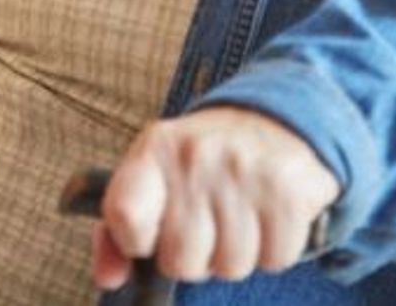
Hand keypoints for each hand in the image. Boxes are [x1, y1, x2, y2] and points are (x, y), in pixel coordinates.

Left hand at [92, 106, 339, 290]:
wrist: (273, 116)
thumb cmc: (202, 162)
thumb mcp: (153, 176)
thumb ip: (119, 230)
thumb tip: (108, 279)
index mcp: (155, 150)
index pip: (124, 215)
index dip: (135, 241)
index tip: (151, 231)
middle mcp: (197, 155)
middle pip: (182, 262)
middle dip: (197, 257)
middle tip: (208, 221)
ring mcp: (244, 169)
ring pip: (231, 267)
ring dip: (237, 254)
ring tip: (239, 215)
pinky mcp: (287, 187)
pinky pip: (275, 259)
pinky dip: (274, 249)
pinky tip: (268, 215)